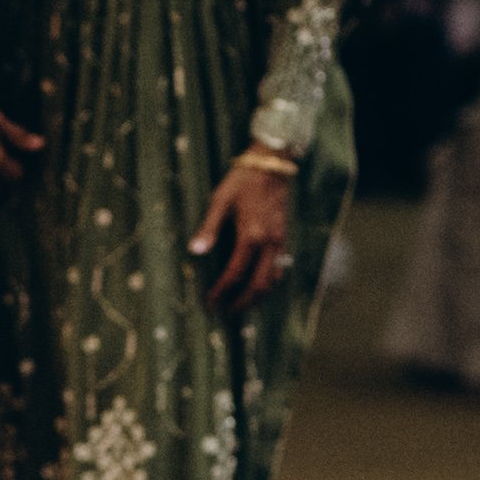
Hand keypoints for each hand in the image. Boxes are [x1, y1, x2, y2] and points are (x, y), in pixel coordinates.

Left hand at [191, 160, 295, 312]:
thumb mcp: (219, 201)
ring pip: (271, 282)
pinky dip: (267, 284)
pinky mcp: (283, 239)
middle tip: (224, 314)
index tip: (209, 303)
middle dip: (240, 304)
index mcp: (250, 236)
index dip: (221, 293)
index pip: (234, 275)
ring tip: (239, 306)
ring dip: (255, 298)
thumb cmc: (242, 181)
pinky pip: (278, 270)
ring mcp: (279, 243)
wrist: (272, 165)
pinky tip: (256, 288)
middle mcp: (268, 244)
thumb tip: (195, 252)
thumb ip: (208, 229)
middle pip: (257, 286)